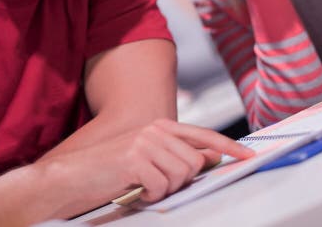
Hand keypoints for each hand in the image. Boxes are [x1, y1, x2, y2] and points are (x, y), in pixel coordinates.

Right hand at [41, 118, 253, 205]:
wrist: (72, 176)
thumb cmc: (109, 170)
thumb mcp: (147, 157)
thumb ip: (177, 153)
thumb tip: (210, 157)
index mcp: (160, 125)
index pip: (203, 135)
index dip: (229, 146)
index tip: (249, 156)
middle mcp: (155, 129)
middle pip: (194, 163)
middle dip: (181, 181)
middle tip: (156, 185)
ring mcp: (145, 142)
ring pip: (181, 175)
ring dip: (164, 189)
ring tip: (143, 187)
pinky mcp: (136, 159)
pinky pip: (162, 186)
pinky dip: (150, 195)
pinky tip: (135, 191)